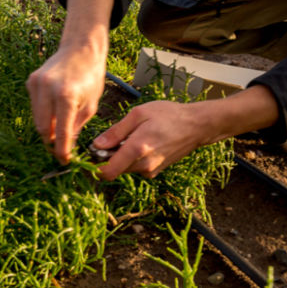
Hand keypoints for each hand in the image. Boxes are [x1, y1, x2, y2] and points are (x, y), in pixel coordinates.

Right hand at [27, 43, 105, 163]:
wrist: (80, 49)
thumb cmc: (91, 77)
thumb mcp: (91, 105)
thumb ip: (77, 126)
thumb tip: (67, 147)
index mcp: (66, 96)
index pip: (60, 132)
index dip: (62, 150)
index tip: (64, 161)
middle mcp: (47, 89)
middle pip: (43, 128)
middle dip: (51, 142)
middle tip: (61, 150)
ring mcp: (36, 84)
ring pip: (36, 119)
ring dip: (47, 129)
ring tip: (59, 133)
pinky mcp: (31, 81)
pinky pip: (34, 106)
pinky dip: (43, 114)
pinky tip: (55, 111)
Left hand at [91, 99, 210, 179]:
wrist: (196, 126)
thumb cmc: (168, 115)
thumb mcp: (139, 114)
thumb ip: (116, 131)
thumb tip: (96, 145)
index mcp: (137, 149)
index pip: (107, 173)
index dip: (93, 167)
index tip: (90, 154)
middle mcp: (143, 165)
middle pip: (114, 170)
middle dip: (107, 158)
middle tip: (109, 139)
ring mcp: (151, 170)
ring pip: (125, 169)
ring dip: (120, 157)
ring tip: (129, 136)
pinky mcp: (156, 171)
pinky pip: (136, 167)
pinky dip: (131, 158)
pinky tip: (140, 141)